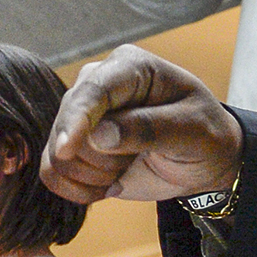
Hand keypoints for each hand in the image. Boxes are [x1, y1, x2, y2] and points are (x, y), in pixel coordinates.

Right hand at [41, 46, 242, 204]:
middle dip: (102, 159)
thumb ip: (150, 129)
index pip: (92, 89)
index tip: (67, 149)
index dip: (76, 119)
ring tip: (127, 167)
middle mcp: (96, 84)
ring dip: (93, 175)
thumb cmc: (204, 136)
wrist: (203, 160)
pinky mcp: (74, 145)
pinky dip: (78, 189)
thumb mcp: (193, 131)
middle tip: (140, 157)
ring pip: (58, 154)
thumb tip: (100, 135)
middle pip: (68, 126)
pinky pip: (52, 172)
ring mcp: (81, 115)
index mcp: (129, 67)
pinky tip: (109, 185)